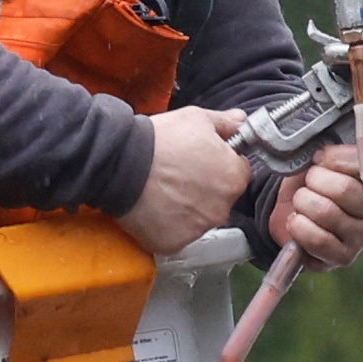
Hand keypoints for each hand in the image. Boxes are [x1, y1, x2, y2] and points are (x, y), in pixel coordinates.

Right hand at [122, 103, 257, 253]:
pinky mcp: (174, 243)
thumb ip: (225, 123)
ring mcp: (198, 229)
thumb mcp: (196, 118)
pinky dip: (167, 224)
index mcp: (233, 178)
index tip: (202, 161)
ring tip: (164, 190)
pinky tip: (154, 206)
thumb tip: (240, 122)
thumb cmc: (160, 141)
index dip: (219, 164)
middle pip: (220, 199)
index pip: (237, 174)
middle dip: (204, 189)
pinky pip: (176, 234)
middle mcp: (222, 208)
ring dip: (187, 208)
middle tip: (179, 174)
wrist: (122, 163)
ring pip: (198, 219)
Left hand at [268, 134, 362, 267]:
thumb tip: (330, 139)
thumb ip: (333, 146)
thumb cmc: (311, 181)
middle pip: (345, 190)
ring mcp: (361, 236)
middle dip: (315, 181)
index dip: (337, 159)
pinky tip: (297, 220)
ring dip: (303, 202)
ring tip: (301, 202)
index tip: (320, 158)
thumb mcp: (321, 157)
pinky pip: (317, 239)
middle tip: (308, 181)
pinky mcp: (342, 257)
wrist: (291, 210)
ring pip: (326, 212)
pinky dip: (298, 226)